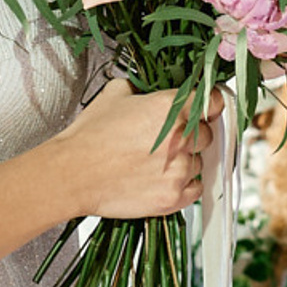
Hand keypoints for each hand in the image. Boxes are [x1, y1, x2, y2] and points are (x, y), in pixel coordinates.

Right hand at [55, 76, 217, 219]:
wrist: (71, 174)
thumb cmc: (89, 137)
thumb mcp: (113, 95)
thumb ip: (140, 89)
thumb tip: (147, 92)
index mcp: (171, 108)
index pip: (214, 101)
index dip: (209, 105)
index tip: (205, 109)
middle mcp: (181, 138)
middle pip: (207, 134)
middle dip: (191, 135)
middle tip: (167, 139)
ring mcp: (180, 170)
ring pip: (200, 163)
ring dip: (185, 161)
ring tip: (157, 162)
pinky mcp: (173, 197)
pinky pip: (196, 189)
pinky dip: (185, 185)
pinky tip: (163, 179)